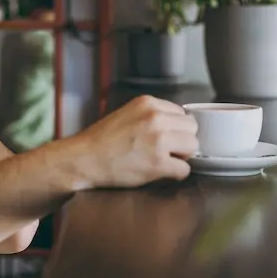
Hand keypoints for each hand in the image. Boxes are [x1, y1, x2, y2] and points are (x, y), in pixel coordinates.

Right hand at [72, 95, 197, 188]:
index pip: (182, 113)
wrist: (83, 159)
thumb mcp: (127, 113)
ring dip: (181, 156)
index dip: (176, 128)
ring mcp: (158, 141)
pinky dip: (175, 174)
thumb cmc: (101, 140)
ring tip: (162, 160)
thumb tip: (177, 125)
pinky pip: (185, 169)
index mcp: (148, 103)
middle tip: (165, 150)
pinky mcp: (158, 163)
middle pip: (192, 128)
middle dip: (182, 141)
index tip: (165, 137)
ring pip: (193, 147)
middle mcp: (156, 118)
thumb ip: (152, 115)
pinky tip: (159, 172)